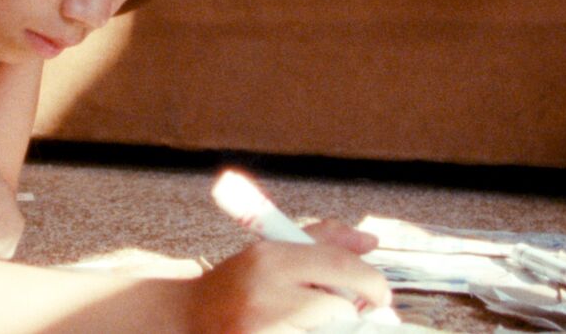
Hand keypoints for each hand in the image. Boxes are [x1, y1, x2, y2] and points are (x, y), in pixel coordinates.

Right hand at [184, 220, 389, 332]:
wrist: (184, 319)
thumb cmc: (237, 285)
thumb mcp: (272, 252)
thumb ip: (323, 242)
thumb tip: (371, 243)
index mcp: (269, 259)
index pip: (338, 265)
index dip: (371, 282)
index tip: (381, 295)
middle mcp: (265, 294)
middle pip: (339, 308)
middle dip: (349, 314)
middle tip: (347, 315)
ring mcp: (262, 330)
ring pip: (330, 331)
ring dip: (331, 330)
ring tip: (312, 324)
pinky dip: (310, 333)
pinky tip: (299, 329)